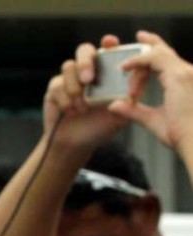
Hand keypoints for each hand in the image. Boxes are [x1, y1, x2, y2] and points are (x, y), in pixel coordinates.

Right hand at [43, 35, 132, 151]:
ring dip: (75, 87)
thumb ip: (135, 91)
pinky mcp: (54, 90)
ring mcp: (70, 79)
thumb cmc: (102, 126)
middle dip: (86, 62)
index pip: (108, 49)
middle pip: (84, 50)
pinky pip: (57, 85)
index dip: (109, 43)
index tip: (110, 42)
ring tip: (82, 107)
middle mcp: (87, 71)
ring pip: (68, 67)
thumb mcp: (125, 110)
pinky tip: (70, 112)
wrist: (77, 144)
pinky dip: (65, 100)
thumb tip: (144, 71)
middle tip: (88, 80)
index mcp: (106, 71)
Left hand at [109, 31, 192, 160]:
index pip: (170, 61)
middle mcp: (189, 73)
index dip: (157, 53)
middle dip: (152, 43)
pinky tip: (124, 67)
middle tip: (140, 36)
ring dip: (138, 64)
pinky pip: (154, 59)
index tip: (143, 49)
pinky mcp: (179, 77)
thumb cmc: (182, 136)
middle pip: (167, 52)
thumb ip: (136, 112)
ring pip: (158, 56)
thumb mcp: (156, 121)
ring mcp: (186, 73)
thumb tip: (114, 105)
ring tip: (122, 66)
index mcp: (186, 82)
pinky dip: (137, 61)